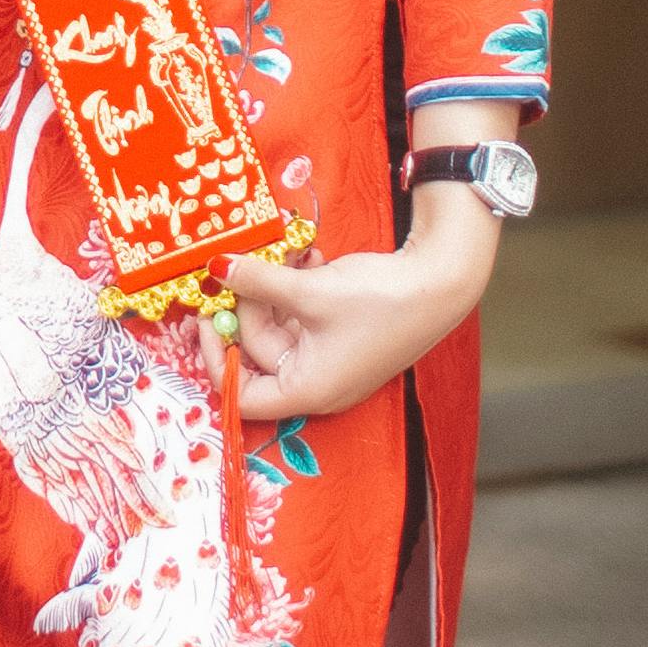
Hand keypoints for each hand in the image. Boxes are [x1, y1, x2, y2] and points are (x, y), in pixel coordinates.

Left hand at [221, 199, 497, 425]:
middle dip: (252, 302)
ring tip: (289, 252)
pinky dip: (298, 285)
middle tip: (251, 263)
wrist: (441, 281)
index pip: (241, 394)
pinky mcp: (340, 332)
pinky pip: (302, 314)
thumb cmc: (380, 300)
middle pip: (258, 349)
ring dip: (275, 286)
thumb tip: (215, 268)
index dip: (215, 357)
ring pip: (280, 324)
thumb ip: (257, 282)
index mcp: (307, 389)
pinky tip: (309, 256)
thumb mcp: (309, 291)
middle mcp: (316, 381)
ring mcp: (329, 356)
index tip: (206, 316)